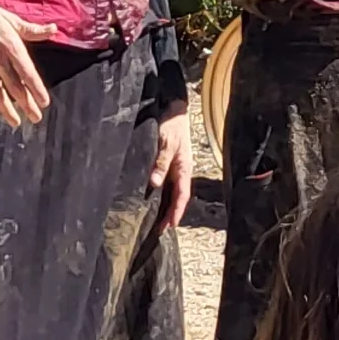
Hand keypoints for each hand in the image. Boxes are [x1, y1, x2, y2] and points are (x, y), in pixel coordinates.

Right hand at [0, 0, 57, 125]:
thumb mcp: (10, 17)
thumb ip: (31, 29)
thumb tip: (53, 28)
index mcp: (10, 43)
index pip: (26, 71)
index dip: (36, 88)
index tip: (44, 103)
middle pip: (13, 85)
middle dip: (25, 103)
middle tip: (35, 118)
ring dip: (5, 108)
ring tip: (15, 122)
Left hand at [151, 113, 192, 228]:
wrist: (174, 109)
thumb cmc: (172, 125)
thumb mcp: (166, 143)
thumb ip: (160, 162)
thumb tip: (154, 184)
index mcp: (184, 167)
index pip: (182, 195)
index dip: (176, 211)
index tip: (170, 226)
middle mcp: (180, 170)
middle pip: (177, 197)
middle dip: (170, 214)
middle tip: (160, 230)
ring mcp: (175, 167)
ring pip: (171, 192)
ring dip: (166, 207)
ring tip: (157, 222)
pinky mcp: (168, 163)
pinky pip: (166, 184)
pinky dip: (162, 195)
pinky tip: (154, 201)